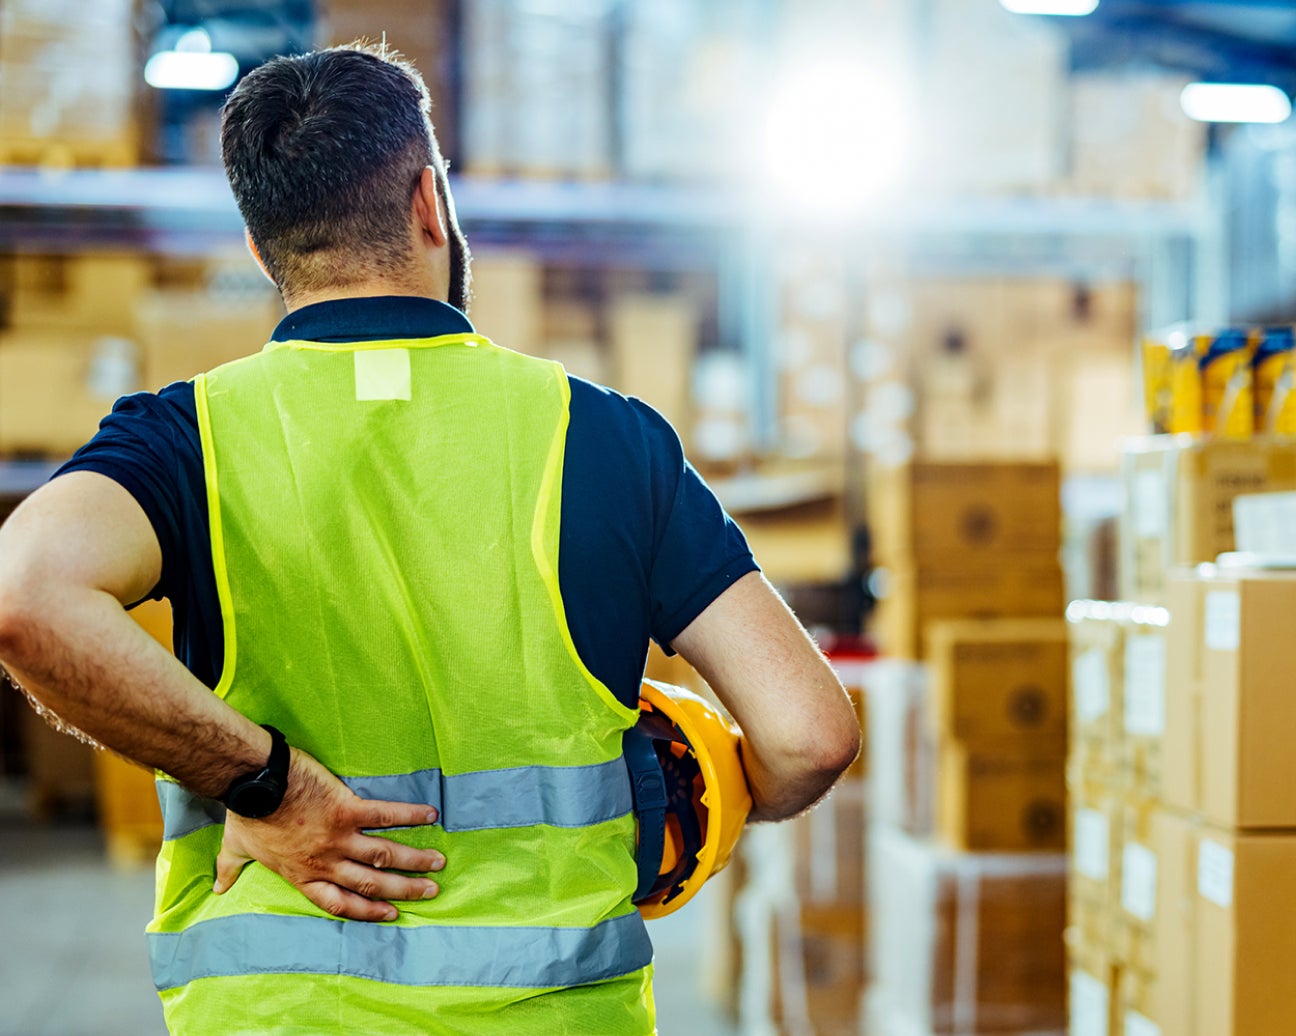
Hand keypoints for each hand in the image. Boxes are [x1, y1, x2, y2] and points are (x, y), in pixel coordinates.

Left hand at [213, 746, 444, 921]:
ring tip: (438, 863)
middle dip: (403, 890)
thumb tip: (219, 888)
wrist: (255, 783)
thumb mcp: (236, 847)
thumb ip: (232, 869)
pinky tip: (430, 816)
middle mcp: (326, 861)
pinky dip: (408, 817)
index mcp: (303, 874)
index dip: (367, 911)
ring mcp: (339, 836)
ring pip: (384, 855)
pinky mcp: (348, 808)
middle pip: (371, 883)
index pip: (340, 902)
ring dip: (413, 860)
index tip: (391, 914)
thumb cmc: (246, 814)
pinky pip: (384, 815)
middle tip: (430, 892)